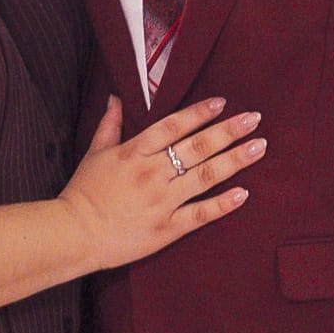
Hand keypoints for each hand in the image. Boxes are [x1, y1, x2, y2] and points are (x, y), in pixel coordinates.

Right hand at [60, 95, 265, 271]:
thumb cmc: (83, 192)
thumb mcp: (95, 153)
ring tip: (259, 147)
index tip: (223, 103)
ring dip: (235, 160)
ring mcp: (162, 201)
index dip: (199, 112)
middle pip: (197, 147)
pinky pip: (200, 214)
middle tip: (255, 119)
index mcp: (134, 152)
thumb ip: (110, 125)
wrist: (74, 234)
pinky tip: (244, 193)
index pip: (173, 126)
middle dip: (228, 131)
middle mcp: (152, 173)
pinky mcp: (167, 228)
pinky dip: (223, 203)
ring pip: (205, 176)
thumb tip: (116, 98)